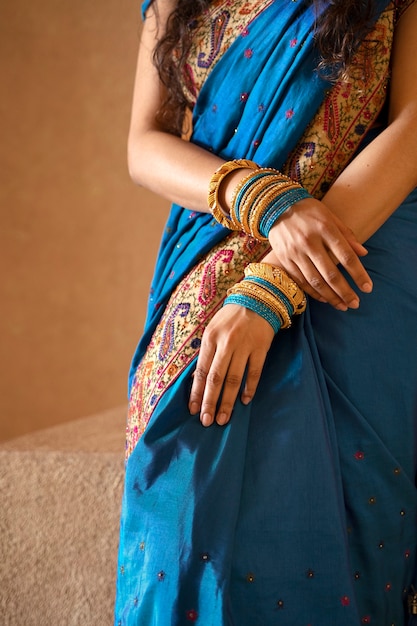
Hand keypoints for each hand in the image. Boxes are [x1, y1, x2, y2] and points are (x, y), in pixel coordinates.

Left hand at [189, 304, 274, 426]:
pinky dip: (249, 388)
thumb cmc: (231, 317)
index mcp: (210, 339)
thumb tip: (197, 380)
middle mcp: (226, 343)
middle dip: (210, 402)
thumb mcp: (212, 329)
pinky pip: (254, 372)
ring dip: (228, 401)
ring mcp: (245, 346)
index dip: (196, 392)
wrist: (258, 298)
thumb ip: (206, 353)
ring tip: (223, 418)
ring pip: (234, 379)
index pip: (201, 371)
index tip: (193, 410)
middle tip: (206, 421)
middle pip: (216, 378)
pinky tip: (245, 401)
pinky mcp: (261, 348)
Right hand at [268, 198, 372, 309]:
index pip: (346, 256)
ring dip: (330, 296)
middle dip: (345, 291)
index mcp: (325, 229)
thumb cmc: (308, 211)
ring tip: (342, 306)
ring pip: (315, 281)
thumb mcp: (330, 216)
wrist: (275, 206)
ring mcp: (295, 252)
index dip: (358, 274)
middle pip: (331, 273)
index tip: (367, 288)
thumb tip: (364, 254)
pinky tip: (325, 299)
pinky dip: (313, 292)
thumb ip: (347, 235)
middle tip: (356, 304)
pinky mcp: (285, 259)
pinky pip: (301, 281)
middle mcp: (310, 242)